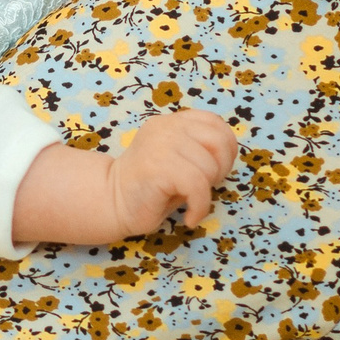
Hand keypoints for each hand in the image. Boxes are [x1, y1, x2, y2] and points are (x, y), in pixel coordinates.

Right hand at [107, 110, 240, 235]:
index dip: (226, 149)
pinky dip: (199, 207)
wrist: (111, 203)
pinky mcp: (157, 167)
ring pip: (209, 167)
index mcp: (173, 122)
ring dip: (206, 192)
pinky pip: (197, 186)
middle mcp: (167, 127)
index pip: (216, 123)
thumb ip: (200, 150)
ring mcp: (160, 144)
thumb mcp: (179, 160)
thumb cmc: (150, 188)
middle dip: (221, 170)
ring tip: (189, 201)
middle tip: (204, 188)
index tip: (214, 172)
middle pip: (219, 142)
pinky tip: (189, 217)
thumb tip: (228, 156)